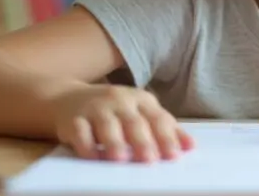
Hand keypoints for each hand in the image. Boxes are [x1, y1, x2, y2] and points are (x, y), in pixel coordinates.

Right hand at [52, 84, 193, 162]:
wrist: (68, 97)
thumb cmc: (113, 110)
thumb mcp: (140, 112)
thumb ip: (165, 128)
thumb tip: (190, 146)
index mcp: (141, 100)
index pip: (157, 119)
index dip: (167, 137)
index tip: (174, 155)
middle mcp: (120, 100)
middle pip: (134, 122)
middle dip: (143, 141)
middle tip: (150, 160)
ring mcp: (96, 108)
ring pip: (107, 125)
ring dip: (114, 142)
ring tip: (120, 159)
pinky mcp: (73, 118)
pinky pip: (79, 131)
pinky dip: (85, 145)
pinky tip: (91, 157)